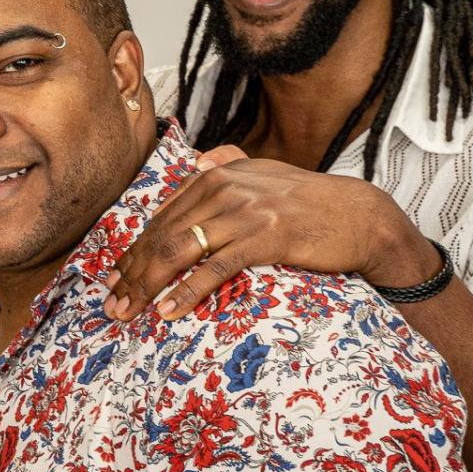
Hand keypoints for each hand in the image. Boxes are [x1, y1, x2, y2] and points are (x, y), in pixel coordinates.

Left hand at [103, 148, 431, 322]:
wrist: (361, 216)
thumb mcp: (265, 173)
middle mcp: (223, 188)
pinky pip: (215, 267)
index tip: (114, 281)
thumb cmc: (310, 202)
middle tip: (111, 306)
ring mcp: (244, 211)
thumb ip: (231, 163)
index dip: (133, 252)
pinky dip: (187, 290)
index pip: (160, 219)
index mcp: (214, 175)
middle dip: (131, 274)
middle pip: (162, 236)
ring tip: (129, 312)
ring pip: (179, 250)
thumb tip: (199, 160)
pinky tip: (169, 310)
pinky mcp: (265, 237)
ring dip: (147, 285)